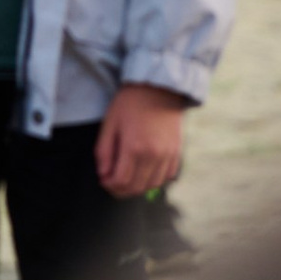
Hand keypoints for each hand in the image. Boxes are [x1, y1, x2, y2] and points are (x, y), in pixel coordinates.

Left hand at [95, 79, 188, 198]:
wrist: (158, 89)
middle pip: (136, 187)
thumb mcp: (109, 124)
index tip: (103, 180)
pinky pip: (167, 176)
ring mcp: (168, 155)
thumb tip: (103, 175)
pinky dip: (154, 179)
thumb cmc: (129, 104)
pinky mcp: (177, 152)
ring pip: (152, 185)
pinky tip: (144, 171)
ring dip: (138, 187)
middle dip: (121, 190)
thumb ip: (104, 152)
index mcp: (134, 148)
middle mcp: (153, 155)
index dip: (109, 186)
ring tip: (127, 178)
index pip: (121, 182)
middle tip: (112, 183)